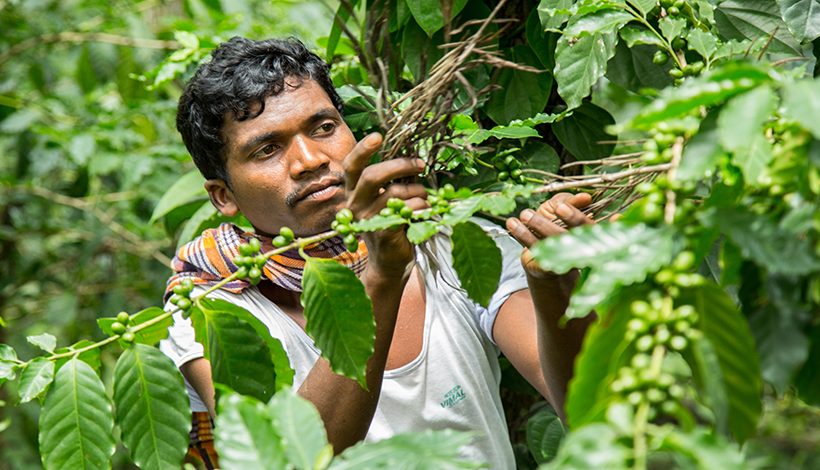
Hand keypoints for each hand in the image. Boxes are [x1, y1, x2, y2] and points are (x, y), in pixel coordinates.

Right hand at [343, 133, 426, 275]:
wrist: (389, 262)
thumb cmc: (391, 224)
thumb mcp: (385, 199)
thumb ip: (390, 181)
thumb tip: (412, 159)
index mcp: (353, 192)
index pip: (351, 166)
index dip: (362, 150)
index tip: (377, 136)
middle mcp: (355, 204)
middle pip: (372, 176)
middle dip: (400, 165)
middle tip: (420, 164)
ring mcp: (367, 220)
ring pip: (395, 193)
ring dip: (417, 191)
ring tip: (425, 198)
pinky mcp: (382, 232)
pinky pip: (406, 210)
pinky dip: (421, 207)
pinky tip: (425, 210)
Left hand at [505, 193, 592, 279]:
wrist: (540, 254)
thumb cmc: (553, 226)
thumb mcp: (561, 209)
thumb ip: (569, 201)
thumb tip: (585, 197)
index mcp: (587, 232)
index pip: (585, 225)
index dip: (574, 216)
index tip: (560, 207)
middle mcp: (577, 248)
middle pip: (566, 236)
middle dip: (550, 223)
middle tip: (539, 211)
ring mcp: (560, 259)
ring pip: (548, 243)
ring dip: (535, 226)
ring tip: (523, 214)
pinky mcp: (545, 266)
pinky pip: (533, 248)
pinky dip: (521, 234)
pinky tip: (512, 223)